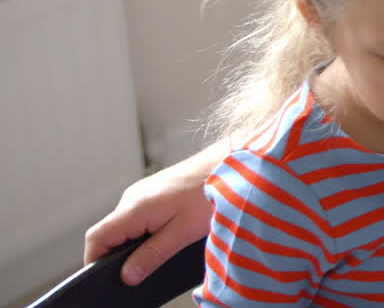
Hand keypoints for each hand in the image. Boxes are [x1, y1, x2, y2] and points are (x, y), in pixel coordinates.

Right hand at [83, 145, 220, 283]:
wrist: (231, 163)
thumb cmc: (211, 193)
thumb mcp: (182, 232)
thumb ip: (152, 254)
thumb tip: (127, 276)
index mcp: (134, 207)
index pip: (96, 238)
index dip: (94, 261)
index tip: (104, 279)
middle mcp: (133, 197)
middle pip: (109, 233)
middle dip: (117, 256)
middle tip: (136, 273)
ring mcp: (143, 193)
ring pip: (125, 225)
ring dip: (134, 244)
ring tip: (155, 256)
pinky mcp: (155, 192)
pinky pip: (139, 217)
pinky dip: (144, 232)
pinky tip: (165, 237)